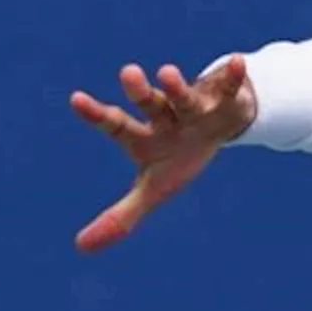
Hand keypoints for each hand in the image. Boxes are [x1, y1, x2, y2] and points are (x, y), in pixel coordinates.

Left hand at [70, 55, 255, 253]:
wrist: (221, 126)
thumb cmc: (180, 156)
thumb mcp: (154, 189)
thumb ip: (120, 217)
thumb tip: (79, 247)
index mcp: (146, 136)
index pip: (116, 125)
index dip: (96, 114)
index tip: (75, 99)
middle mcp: (167, 116)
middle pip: (150, 104)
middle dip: (139, 91)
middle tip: (127, 73)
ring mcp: (196, 106)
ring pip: (184, 96)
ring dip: (176, 86)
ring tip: (166, 72)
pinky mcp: (226, 100)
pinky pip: (229, 88)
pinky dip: (232, 78)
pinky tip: (236, 63)